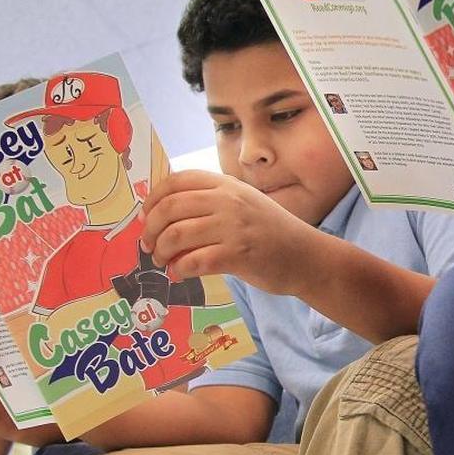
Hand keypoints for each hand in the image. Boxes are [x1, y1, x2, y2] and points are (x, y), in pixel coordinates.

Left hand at [142, 170, 319, 294]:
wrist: (307, 256)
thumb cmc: (272, 232)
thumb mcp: (244, 203)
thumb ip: (212, 202)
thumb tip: (166, 215)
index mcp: (227, 185)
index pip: (177, 181)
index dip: (154, 198)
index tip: (146, 216)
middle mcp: (228, 201)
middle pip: (170, 208)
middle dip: (151, 229)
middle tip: (148, 245)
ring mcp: (233, 227)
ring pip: (177, 235)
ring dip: (161, 251)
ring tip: (162, 261)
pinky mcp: (237, 255)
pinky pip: (193, 261)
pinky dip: (179, 269)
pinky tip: (179, 273)